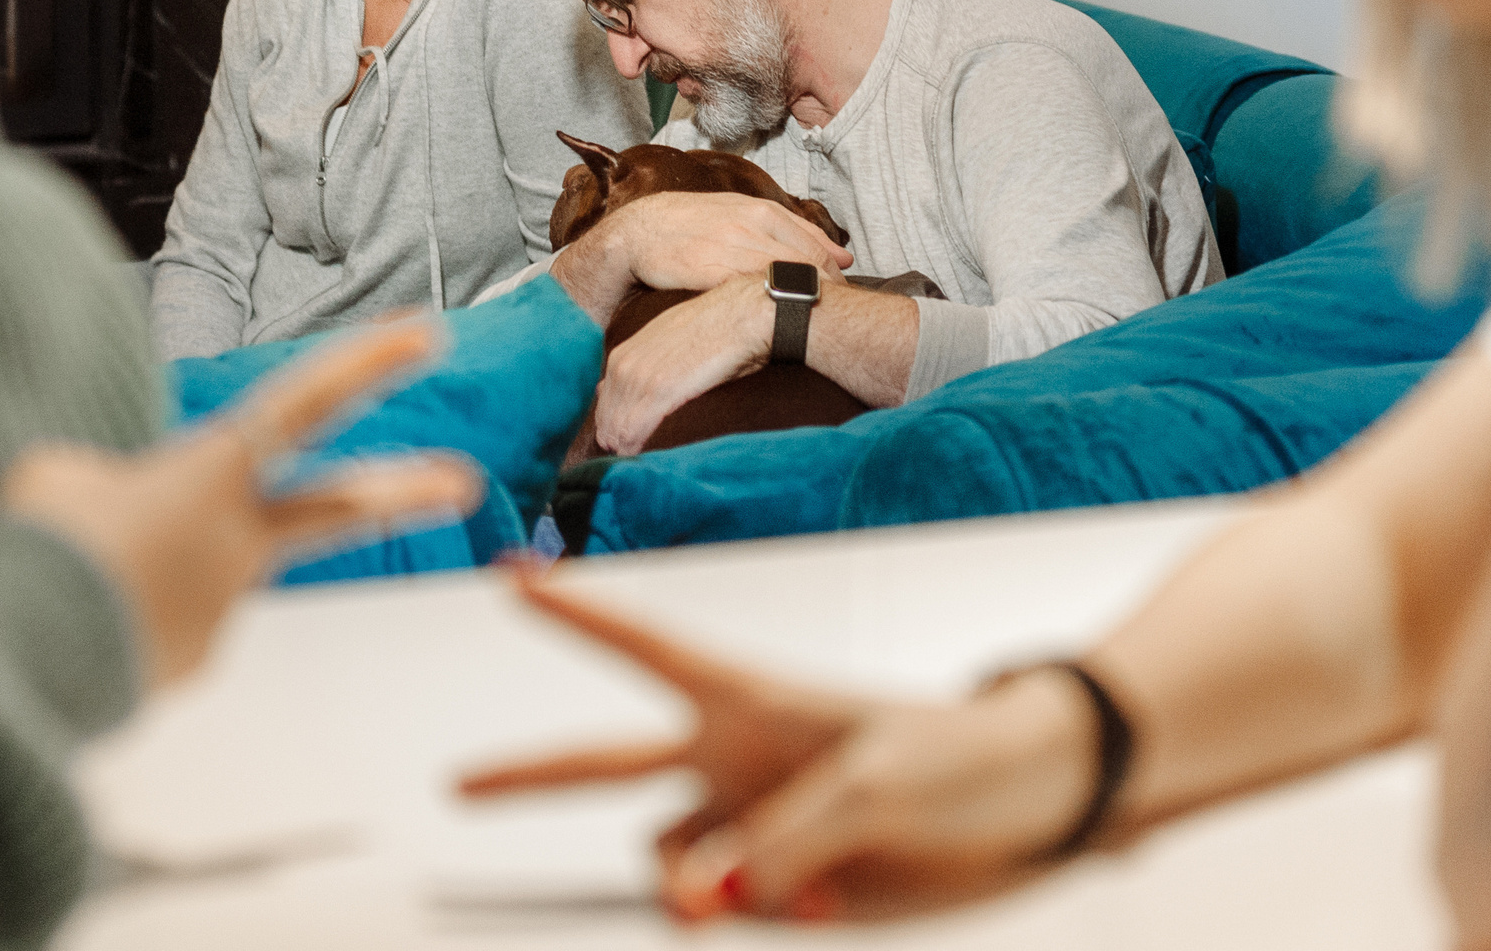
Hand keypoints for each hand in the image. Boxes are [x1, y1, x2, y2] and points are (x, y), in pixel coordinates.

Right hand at [0, 321, 482, 687]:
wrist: (19, 662)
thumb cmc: (39, 553)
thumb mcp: (57, 478)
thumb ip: (103, 476)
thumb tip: (112, 501)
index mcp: (207, 476)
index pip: (301, 405)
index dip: (363, 364)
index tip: (425, 335)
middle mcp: (235, 544)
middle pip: (334, 508)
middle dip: (402, 491)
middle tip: (463, 483)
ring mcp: (222, 609)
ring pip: (182, 567)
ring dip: (131, 569)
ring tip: (71, 581)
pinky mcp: (194, 661)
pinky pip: (155, 619)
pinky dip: (115, 613)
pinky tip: (75, 622)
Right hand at [460, 565, 1096, 923]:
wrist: (1031, 810)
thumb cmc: (956, 756)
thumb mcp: (867, 786)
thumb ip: (777, 843)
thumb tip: (706, 900)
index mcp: (746, 697)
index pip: (641, 647)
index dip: (572, 613)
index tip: (510, 576)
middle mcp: (732, 758)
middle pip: (604, 767)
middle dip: (527, 777)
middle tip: (459, 785)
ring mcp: (752, 824)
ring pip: (663, 860)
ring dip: (684, 886)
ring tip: (741, 896)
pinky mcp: (782, 885)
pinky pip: (724, 910)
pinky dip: (752, 914)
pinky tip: (820, 903)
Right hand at [553, 192, 851, 323]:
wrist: (639, 231)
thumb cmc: (692, 225)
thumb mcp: (741, 215)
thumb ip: (789, 232)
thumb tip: (842, 255)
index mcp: (761, 211)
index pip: (815, 246)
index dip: (833, 275)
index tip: (840, 294)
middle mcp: (750, 224)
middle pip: (805, 262)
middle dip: (825, 290)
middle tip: (833, 314)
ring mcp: (730, 246)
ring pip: (782, 276)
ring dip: (801, 299)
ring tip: (810, 321)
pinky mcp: (709, 270)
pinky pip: (749, 290)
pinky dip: (768, 304)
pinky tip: (775, 320)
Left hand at [592, 275, 773, 454]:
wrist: (740, 315)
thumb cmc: (714, 331)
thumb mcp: (668, 342)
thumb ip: (647, 364)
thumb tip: (638, 390)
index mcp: (624, 353)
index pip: (604, 399)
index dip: (612, 423)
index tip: (622, 441)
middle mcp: (623, 365)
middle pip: (606, 417)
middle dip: (615, 440)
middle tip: (626, 459)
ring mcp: (640, 377)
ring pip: (617, 427)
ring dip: (624, 448)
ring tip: (634, 462)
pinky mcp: (660, 391)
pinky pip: (634, 429)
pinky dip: (635, 447)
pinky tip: (640, 456)